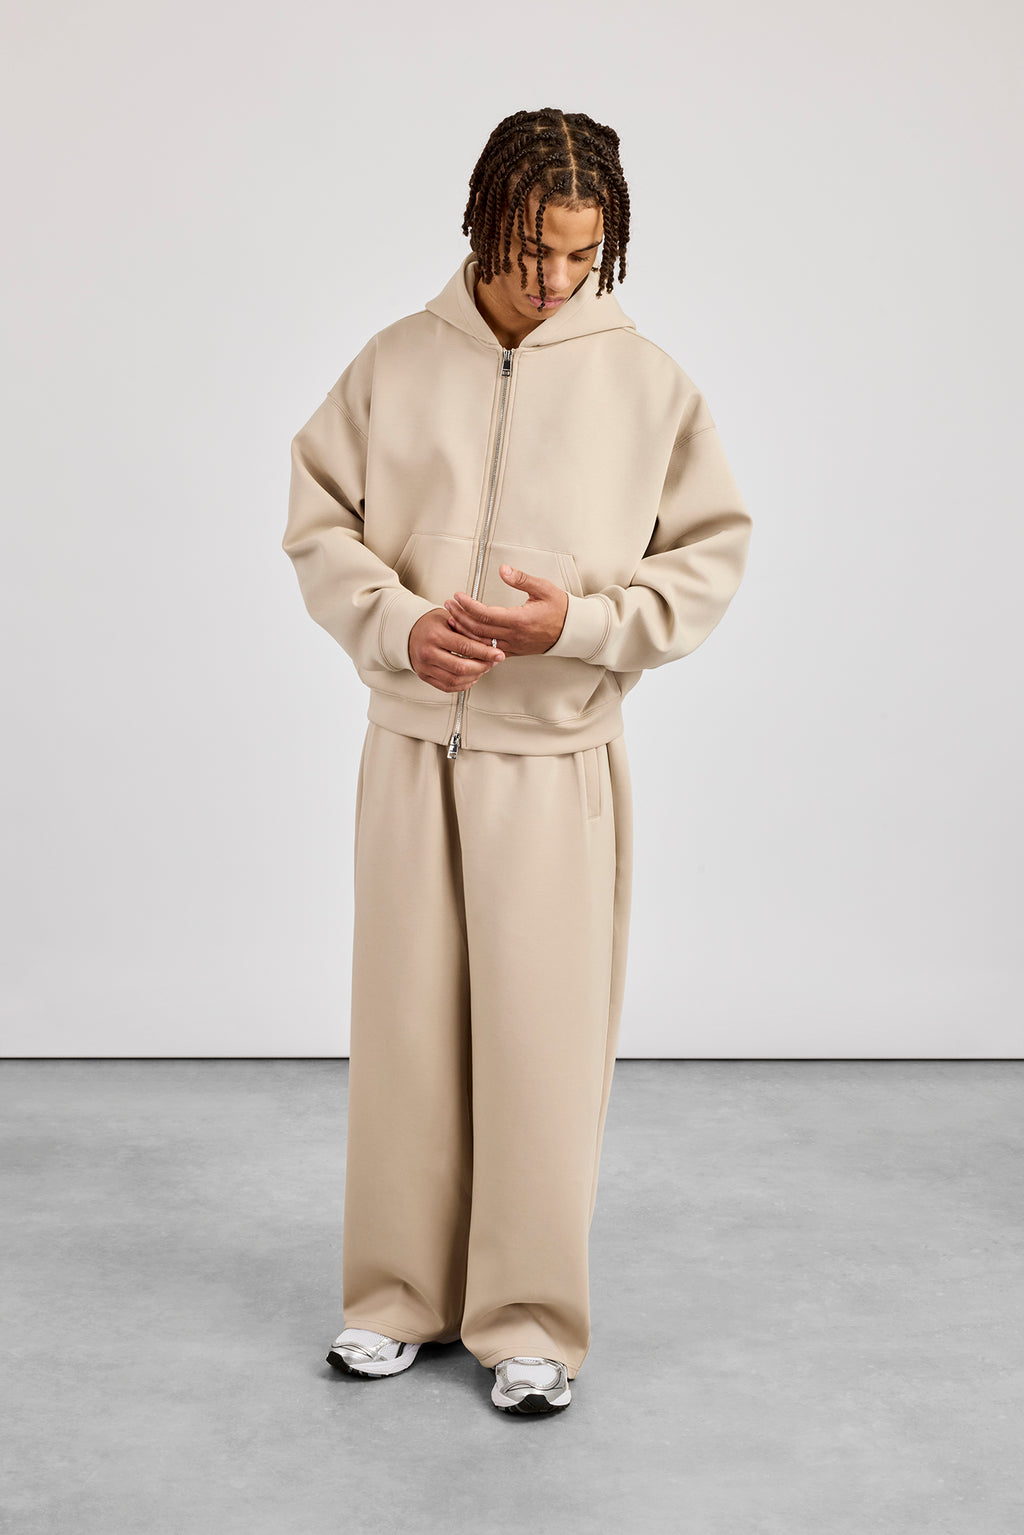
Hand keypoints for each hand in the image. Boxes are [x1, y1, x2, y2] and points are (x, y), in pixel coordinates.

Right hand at [408, 607, 506, 692]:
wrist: (409, 632)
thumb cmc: (430, 624)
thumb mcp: (448, 618)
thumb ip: (467, 630)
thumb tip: (490, 643)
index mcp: (434, 635)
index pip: (465, 647)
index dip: (485, 653)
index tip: (498, 654)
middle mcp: (428, 653)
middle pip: (461, 667)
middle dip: (482, 666)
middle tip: (492, 662)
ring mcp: (425, 667)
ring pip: (455, 680)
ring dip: (474, 676)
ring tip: (483, 668)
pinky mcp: (425, 676)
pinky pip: (447, 687)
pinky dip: (463, 684)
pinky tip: (471, 677)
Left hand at [442, 565, 568, 656]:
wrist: (572, 630)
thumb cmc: (560, 609)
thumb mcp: (543, 588)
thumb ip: (521, 579)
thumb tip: (503, 570)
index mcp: (520, 620)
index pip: (485, 614)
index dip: (468, 605)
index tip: (458, 596)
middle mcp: (514, 635)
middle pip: (477, 629)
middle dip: (460, 616)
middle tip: (449, 604)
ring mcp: (513, 646)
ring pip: (480, 642)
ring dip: (463, 630)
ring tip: (452, 618)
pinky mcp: (513, 651)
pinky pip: (488, 651)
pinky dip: (474, 643)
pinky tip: (465, 635)